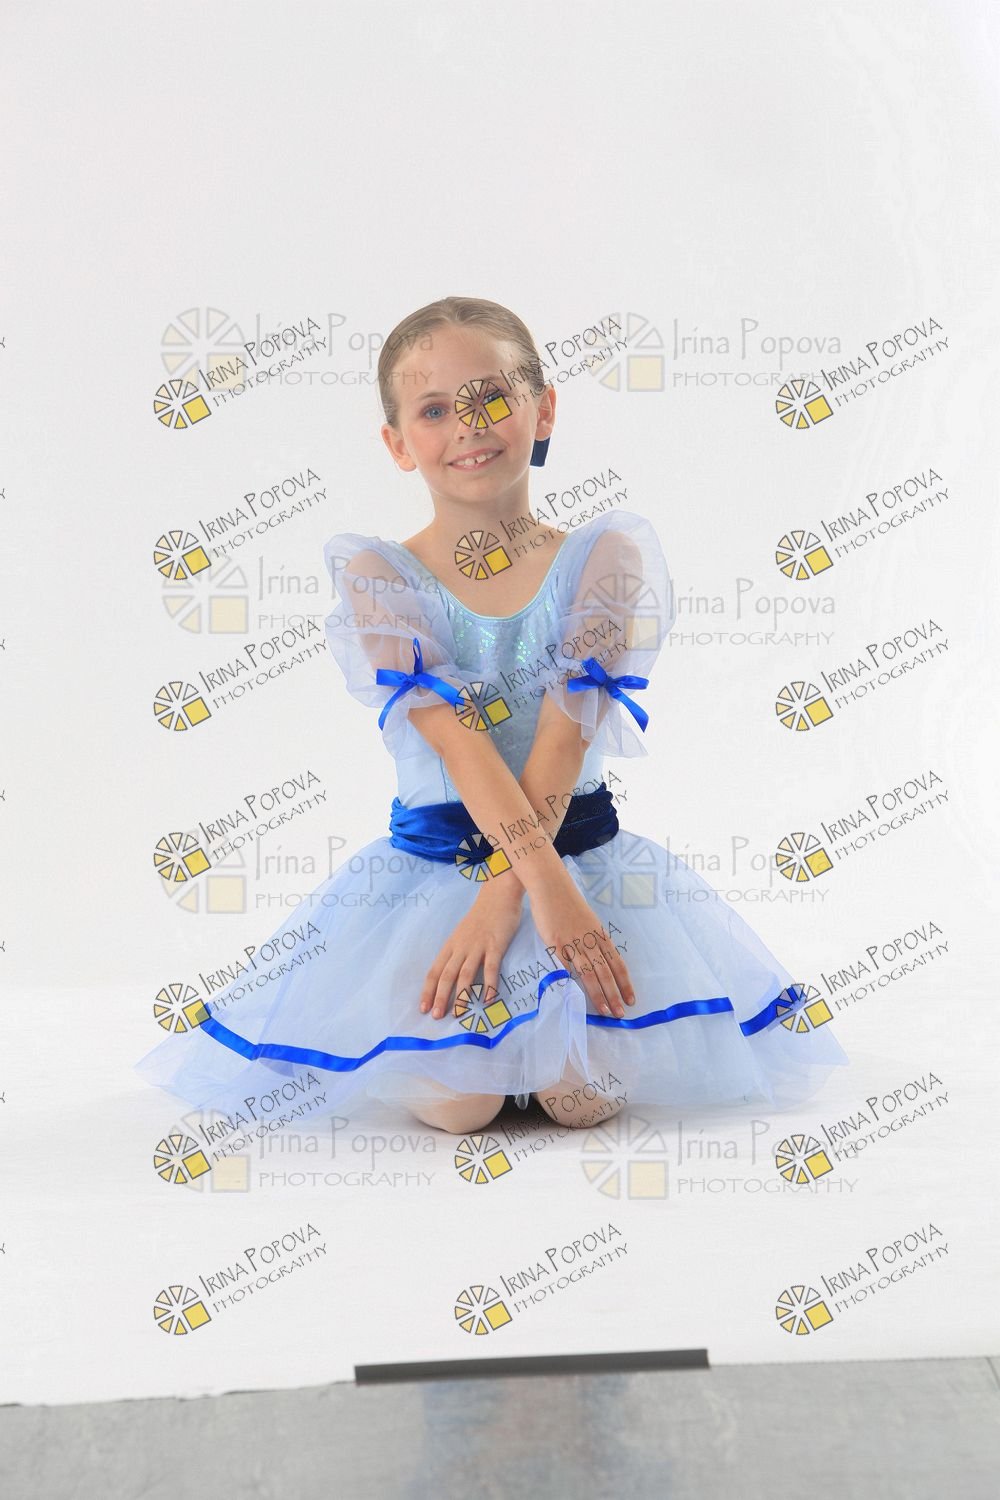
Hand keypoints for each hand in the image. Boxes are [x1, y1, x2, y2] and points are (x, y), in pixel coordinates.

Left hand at [419, 876, 524, 1020]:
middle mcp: (461, 947)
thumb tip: (452, 977)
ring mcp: (478, 947)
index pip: (434, 971)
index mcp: (451, 946)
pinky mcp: (495, 946)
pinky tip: (489, 999)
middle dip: (440, 997)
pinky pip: (490, 968)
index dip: (428, 990)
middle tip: (437, 1016)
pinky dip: (489, 985)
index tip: (423, 1008)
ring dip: (462, 996)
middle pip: (446, 975)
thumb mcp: (463, 934)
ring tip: (459, 1014)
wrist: (498, 895)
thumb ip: (458, 953)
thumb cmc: (481, 916)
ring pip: (465, 974)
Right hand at [527, 874, 635, 1018]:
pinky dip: (570, 981)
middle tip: (620, 1014)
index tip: (631, 999)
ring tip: (605, 1011)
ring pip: (588, 973)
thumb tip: (599, 960)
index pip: (617, 964)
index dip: (625, 983)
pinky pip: (564, 965)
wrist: (551, 886)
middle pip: (605, 973)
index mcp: (600, 936)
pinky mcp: (555, 943)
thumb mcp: (588, 922)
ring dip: (598, 994)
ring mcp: (573, 942)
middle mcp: (590, 941)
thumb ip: (593, 941)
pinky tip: (575, 995)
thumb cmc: (569, 904)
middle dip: (614, 995)